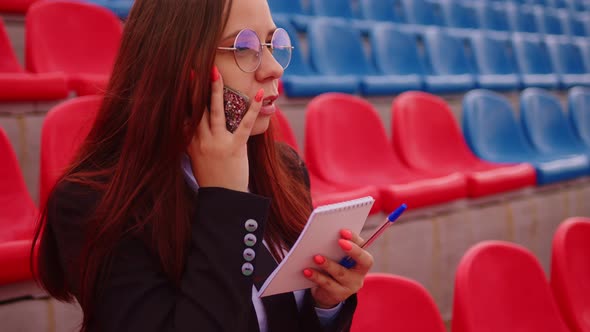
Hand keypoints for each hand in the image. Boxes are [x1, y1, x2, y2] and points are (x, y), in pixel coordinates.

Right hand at [187, 66, 263, 191]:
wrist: (224, 200)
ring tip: (215, 72)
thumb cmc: (213, 178)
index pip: (184, 114)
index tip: (180, 78)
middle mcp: (200, 141)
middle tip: (193, 67)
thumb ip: (194, 139)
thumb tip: (191, 123)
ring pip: (214, 112)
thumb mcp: (196, 158)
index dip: (182, 96)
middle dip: (193, 87)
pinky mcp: (235, 148)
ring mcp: (217, 144)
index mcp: (190, 142)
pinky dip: (253, 109)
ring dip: (214, 91)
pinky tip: (260, 96)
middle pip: (196, 108)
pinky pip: (244, 125)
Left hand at [304, 229, 373, 308]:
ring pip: (341, 273)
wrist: (328, 292)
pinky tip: (307, 271)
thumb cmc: (334, 267)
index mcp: (362, 260)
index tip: (344, 231)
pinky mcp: (339, 294)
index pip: (364, 247)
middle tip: (340, 241)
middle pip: (361, 261)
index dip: (355, 239)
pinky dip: (316, 276)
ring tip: (316, 257)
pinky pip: (327, 284)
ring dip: (328, 264)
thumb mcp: (338, 257)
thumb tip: (325, 232)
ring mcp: (351, 286)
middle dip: (352, 250)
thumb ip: (337, 246)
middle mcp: (360, 274)